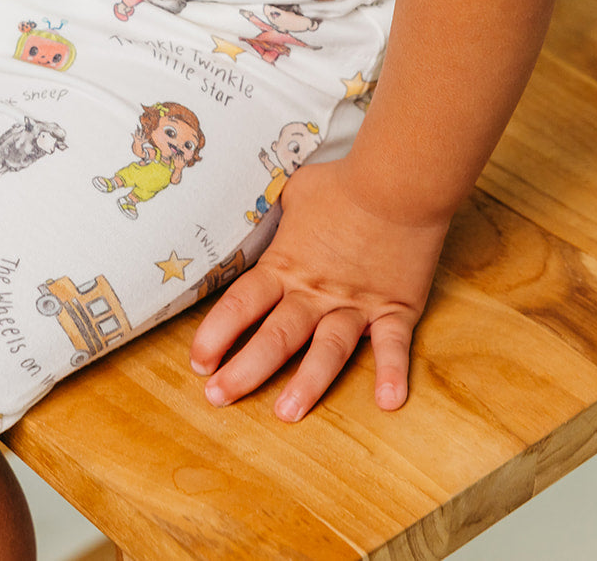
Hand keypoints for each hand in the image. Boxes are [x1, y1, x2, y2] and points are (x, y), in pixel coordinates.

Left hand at [189, 157, 448, 420]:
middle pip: (275, 338)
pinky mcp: (395, 306)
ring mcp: (356, 303)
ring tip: (285, 414)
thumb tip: (263, 214)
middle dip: (244, 371)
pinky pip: (394, 345)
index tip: (199, 361)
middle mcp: (316, 292)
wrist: (398, 181)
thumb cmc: (343, 182)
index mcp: (286, 265)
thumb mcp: (295, 193)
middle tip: (218, 398)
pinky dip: (393, 373)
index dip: (216, 334)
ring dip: (307, 385)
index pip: (241, 305)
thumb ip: (279, 216)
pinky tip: (388, 403)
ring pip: (327, 351)